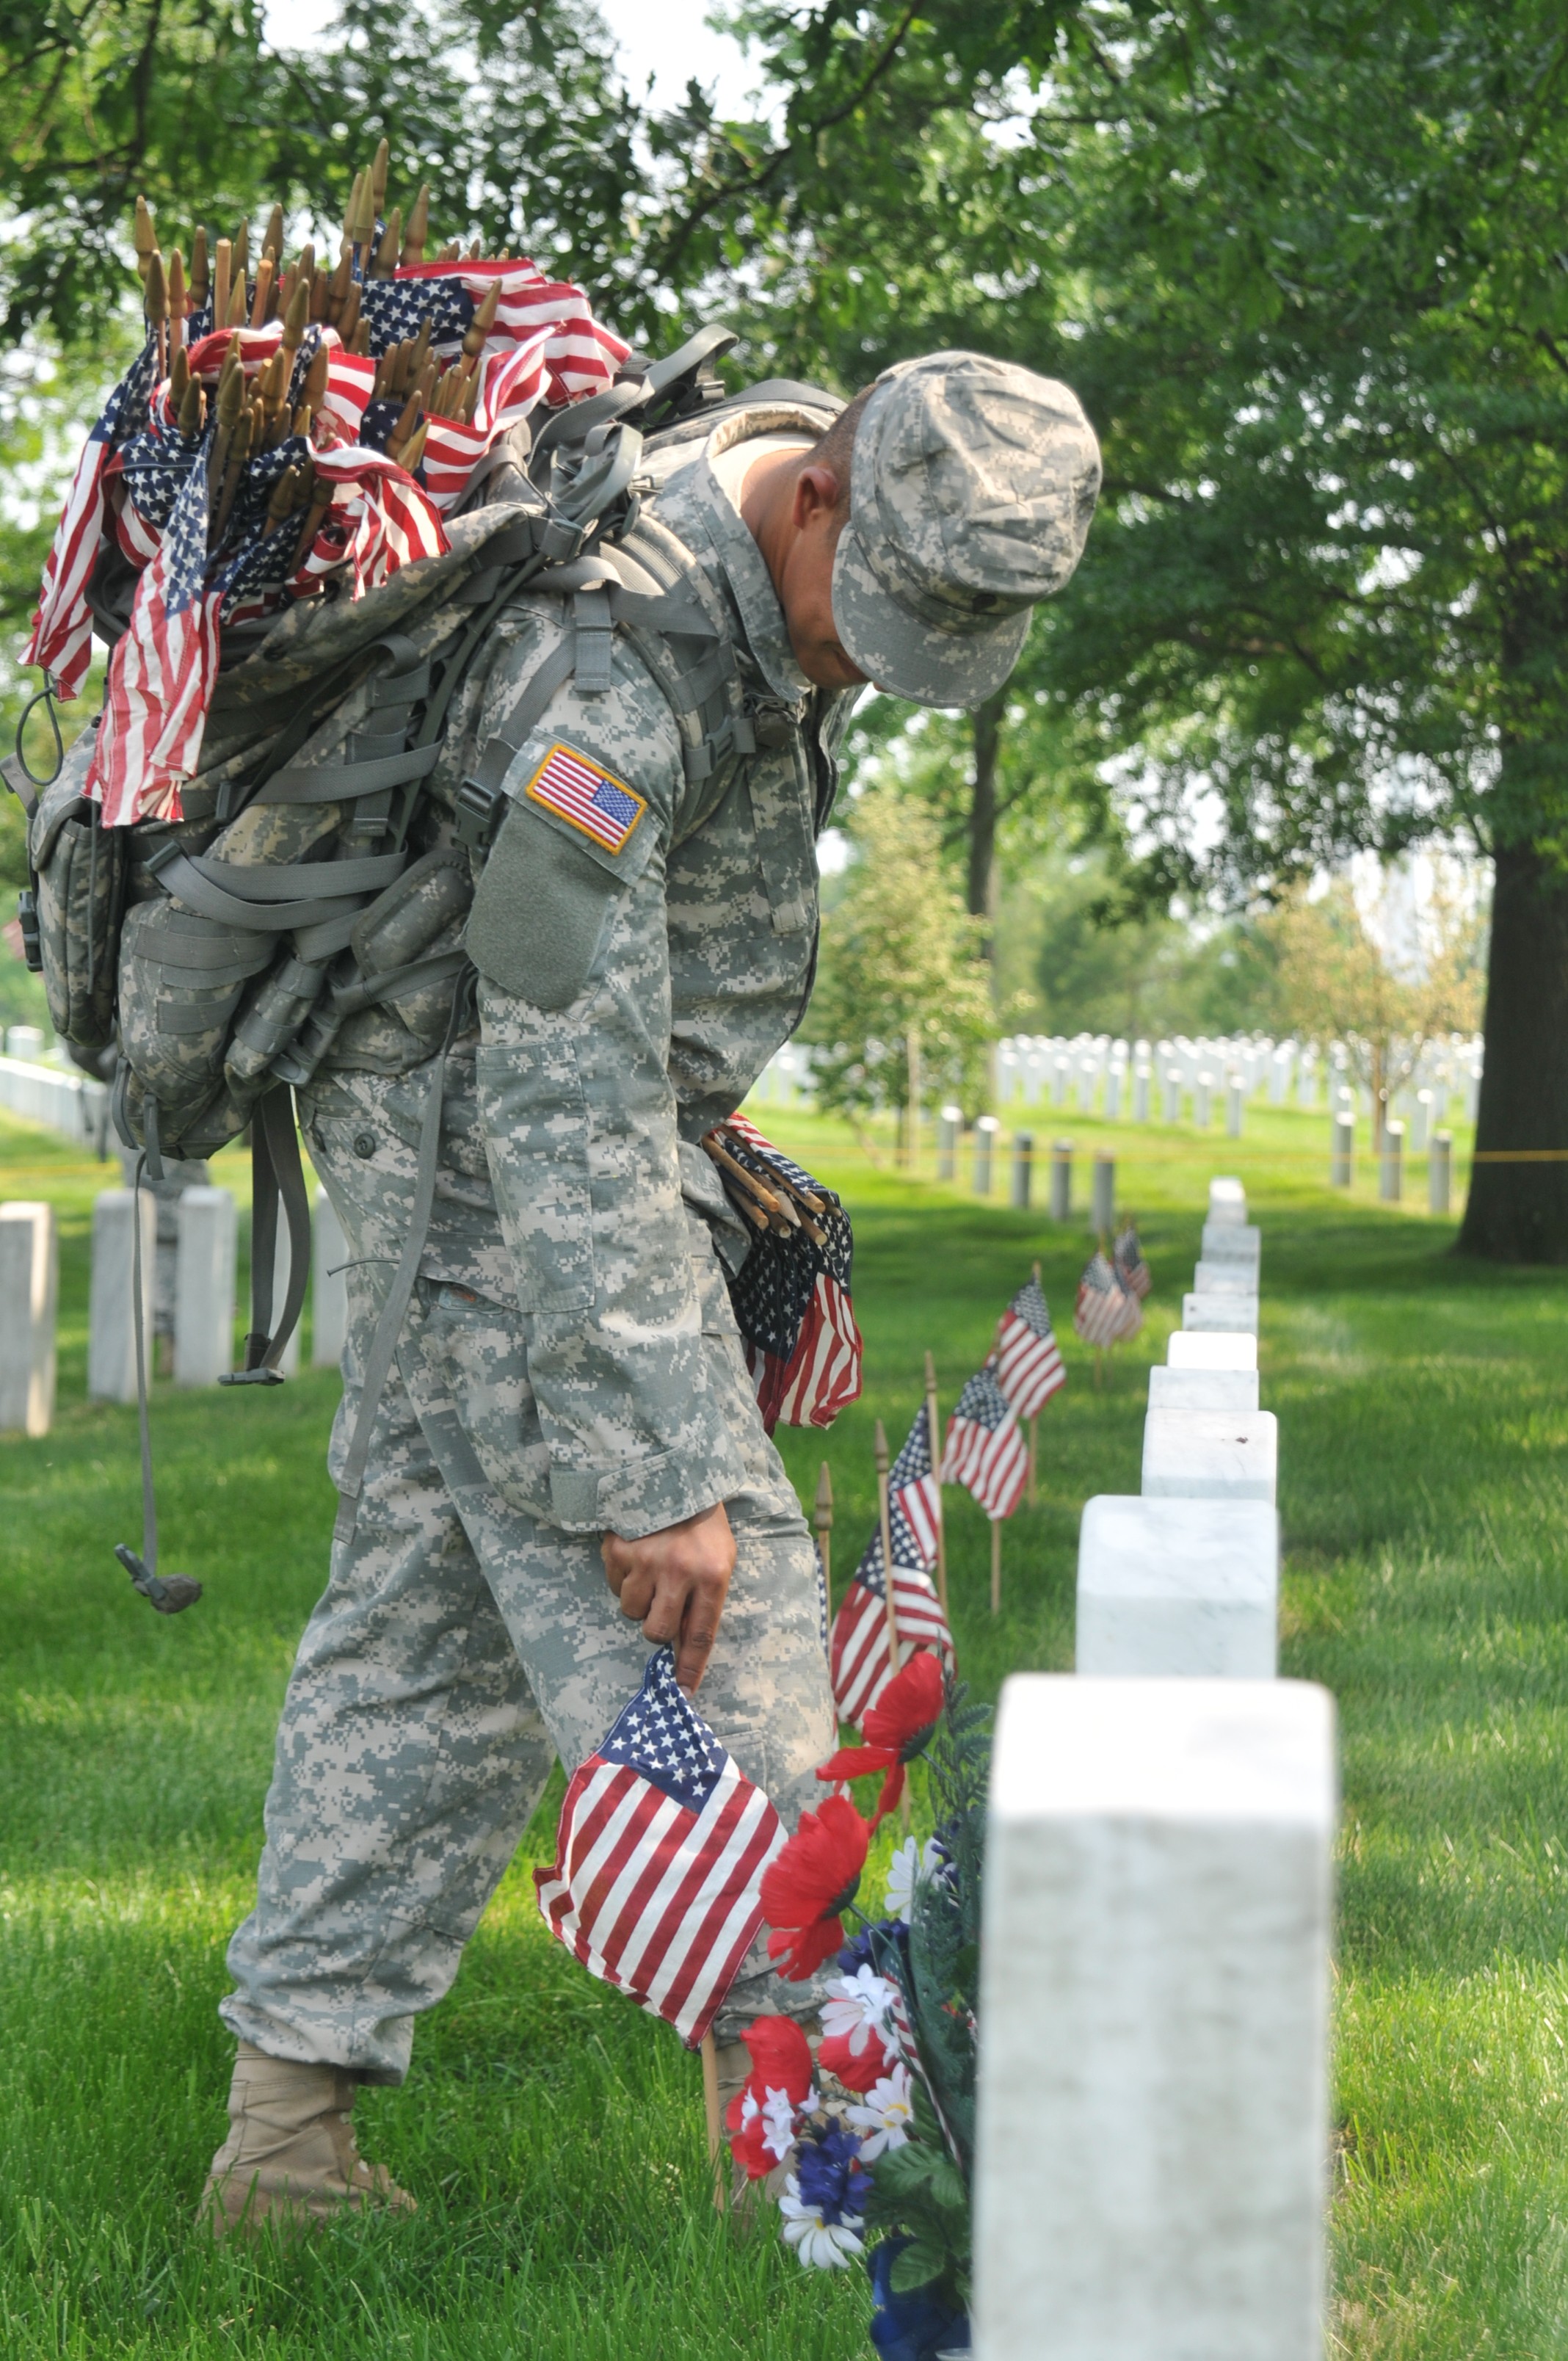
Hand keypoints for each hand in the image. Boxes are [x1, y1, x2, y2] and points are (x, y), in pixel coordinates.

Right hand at [602, 1504, 735, 1694]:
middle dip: (656, 1628)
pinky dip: (622, 1577)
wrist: (673, 1474)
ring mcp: (645, 1561)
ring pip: (631, 1610)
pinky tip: (637, 1554)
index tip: (684, 1693)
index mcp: (712, 1575)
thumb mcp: (721, 1558)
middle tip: (660, 1608)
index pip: (700, 1634)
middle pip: (656, 1631)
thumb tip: (682, 1646)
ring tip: (650, 1571)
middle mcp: (678, 1572)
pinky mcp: (618, 1550)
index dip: (690, 1667)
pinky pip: (613, 1584)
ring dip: (638, 1599)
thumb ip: (706, 1600)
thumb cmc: (703, 1525)